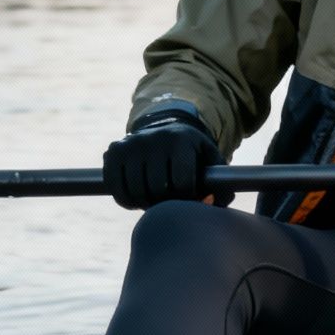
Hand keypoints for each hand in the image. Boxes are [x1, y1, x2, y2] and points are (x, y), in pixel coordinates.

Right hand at [103, 120, 228, 208]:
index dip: (187, 199)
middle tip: (171, 204)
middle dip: (166, 204)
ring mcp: (130, 144)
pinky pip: (117, 190)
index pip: (182, 183)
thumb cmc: (192, 154)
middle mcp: (153, 139)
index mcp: (180, 140)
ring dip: (146, 204)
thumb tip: (211, 204)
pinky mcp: (113, 152)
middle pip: (157, 190)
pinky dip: (127, 201)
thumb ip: (222, 186)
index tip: (189, 199)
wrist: (164, 130)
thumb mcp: (210, 162)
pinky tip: (138, 198)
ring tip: (156, 201)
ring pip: (136, 192)